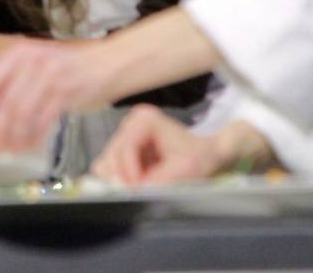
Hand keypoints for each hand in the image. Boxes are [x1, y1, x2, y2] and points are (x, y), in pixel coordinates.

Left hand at [0, 40, 112, 153]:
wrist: (111, 62)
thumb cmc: (74, 67)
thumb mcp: (40, 62)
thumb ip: (19, 79)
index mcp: (20, 53)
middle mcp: (32, 62)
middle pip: (5, 102)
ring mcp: (49, 76)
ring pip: (22, 114)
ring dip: (15, 137)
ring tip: (14, 150)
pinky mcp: (66, 92)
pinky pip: (42, 121)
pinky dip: (34, 137)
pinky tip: (32, 146)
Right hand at [91, 104, 228, 184]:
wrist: (205, 153)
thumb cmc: (198, 156)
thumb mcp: (185, 169)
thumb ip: (159, 181)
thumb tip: (136, 192)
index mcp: (144, 120)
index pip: (125, 147)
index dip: (130, 172)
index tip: (141, 189)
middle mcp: (130, 124)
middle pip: (111, 156)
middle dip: (124, 177)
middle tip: (140, 191)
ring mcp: (124, 136)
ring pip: (106, 164)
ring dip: (121, 180)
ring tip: (143, 186)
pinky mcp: (122, 150)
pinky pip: (108, 169)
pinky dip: (120, 180)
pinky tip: (138, 182)